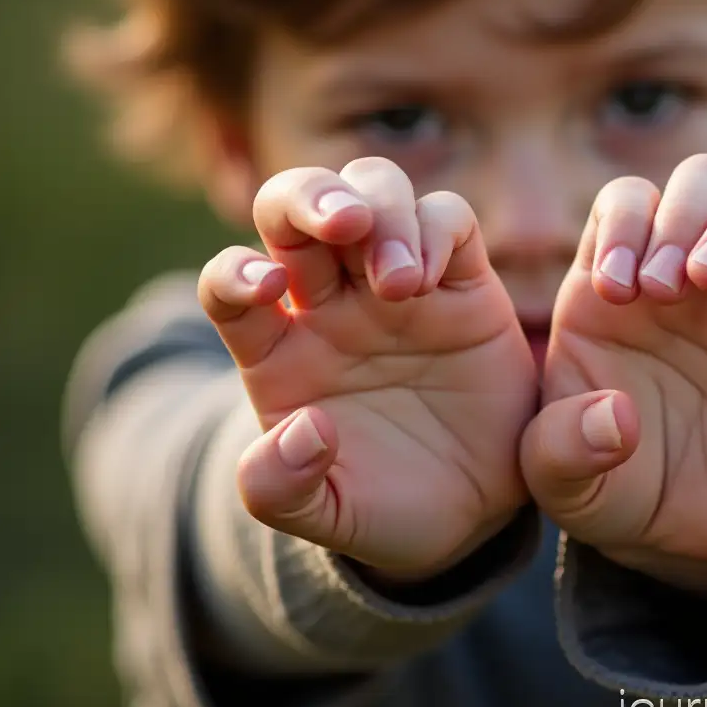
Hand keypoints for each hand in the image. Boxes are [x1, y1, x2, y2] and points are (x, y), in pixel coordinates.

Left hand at [198, 160, 537, 581]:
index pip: (230, 284)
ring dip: (381, 211)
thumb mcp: (330, 517)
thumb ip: (284, 490)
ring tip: (400, 283)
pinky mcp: (462, 280)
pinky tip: (435, 280)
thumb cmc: (391, 506)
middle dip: (309, 196)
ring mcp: (397, 284)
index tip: (266, 289)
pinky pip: (447, 218)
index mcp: (280, 350)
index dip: (234, 272)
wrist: (476, 508)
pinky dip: (436, 228)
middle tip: (342, 223)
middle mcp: (332, 301)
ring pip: (372, 189)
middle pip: (294, 207)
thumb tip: (299, 429)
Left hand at [520, 155, 706, 590]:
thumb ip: (558, 450)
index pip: (628, 199)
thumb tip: (617, 418)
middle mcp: (690, 279)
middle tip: (662, 284)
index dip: (623, 222)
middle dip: (686, 208)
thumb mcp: (559, 479)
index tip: (613, 289)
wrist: (673, 536)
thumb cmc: (607, 481)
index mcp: (619, 283)